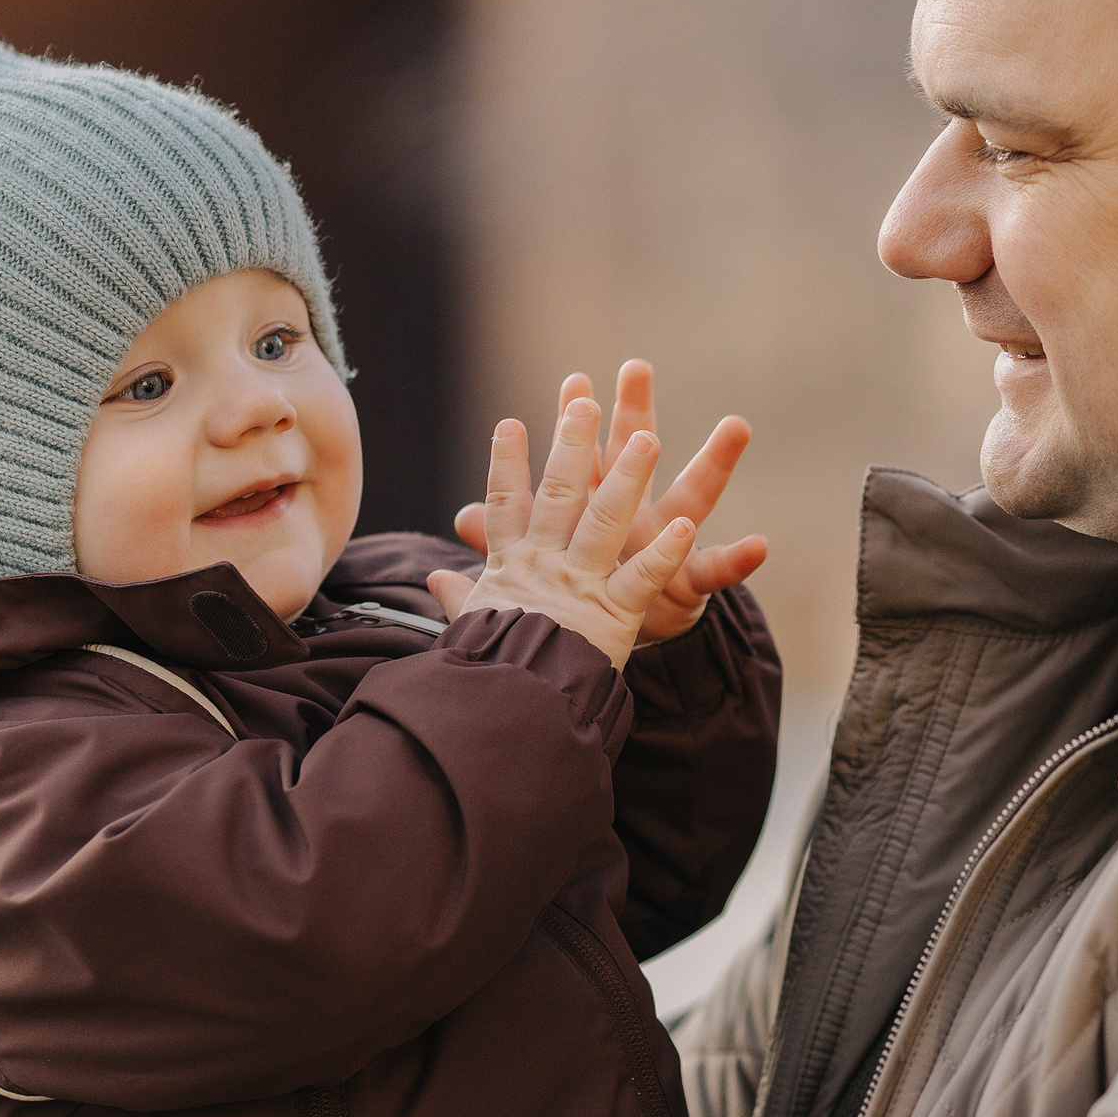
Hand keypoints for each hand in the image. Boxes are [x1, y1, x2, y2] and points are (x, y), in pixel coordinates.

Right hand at [426, 398, 697, 669]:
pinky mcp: (613, 616)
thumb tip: (433, 580)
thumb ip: (459, 598)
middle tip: (583, 401)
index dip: (505, 464)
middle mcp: (544, 567)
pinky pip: (642, 579)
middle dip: (572, 446)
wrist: (510, 715)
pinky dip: (663, 552)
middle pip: (557, 495)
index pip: (503, 506)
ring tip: (647, 437)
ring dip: (627, 478)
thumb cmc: (491, 672)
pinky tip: (685, 527)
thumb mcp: (473, 629)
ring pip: (605, 521)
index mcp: (509, 568)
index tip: (510, 424)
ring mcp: (580, 587)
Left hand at [452, 361, 766, 644]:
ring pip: (691, 497)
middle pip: (635, 457)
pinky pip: (715, 571)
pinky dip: (738, 560)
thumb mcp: (537, 575)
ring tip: (737, 424)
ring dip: (714, 461)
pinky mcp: (688, 584)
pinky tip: (760, 546)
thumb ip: (504, 544)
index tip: (574, 380)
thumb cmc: (578, 604)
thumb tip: (461, 518)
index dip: (577, 424)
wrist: (612, 649)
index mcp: (592, 515)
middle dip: (636, 413)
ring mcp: (665, 545)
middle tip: (635, 367)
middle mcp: (633, 517)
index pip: (582, 460)